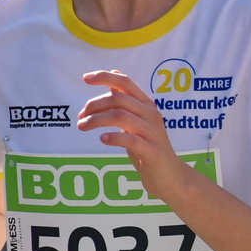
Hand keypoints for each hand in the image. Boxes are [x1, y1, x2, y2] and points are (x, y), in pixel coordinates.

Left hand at [77, 69, 190, 200]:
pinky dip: (113, 137)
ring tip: (82, 126)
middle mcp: (151, 115)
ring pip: (120, 116)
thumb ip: (126, 99)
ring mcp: (152, 132)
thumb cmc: (149, 146)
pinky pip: (130, 139)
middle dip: (94, 105)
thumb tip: (114, 75)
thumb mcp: (137, 119)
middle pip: (119, 99)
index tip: (85, 78)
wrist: (169, 175)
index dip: (105, 77)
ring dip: (96, 120)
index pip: (126, 83)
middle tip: (81, 117)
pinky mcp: (151, 151)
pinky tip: (102, 139)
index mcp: (147, 105)